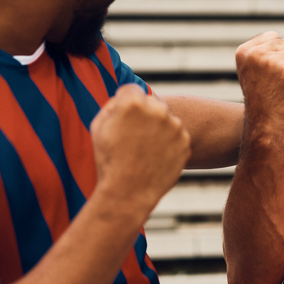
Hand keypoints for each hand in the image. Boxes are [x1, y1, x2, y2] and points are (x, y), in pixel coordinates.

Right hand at [91, 83, 191, 214]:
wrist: (128, 192)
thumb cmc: (108, 160)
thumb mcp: (98, 127)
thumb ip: (111, 105)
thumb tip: (122, 97)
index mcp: (133, 103)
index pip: (131, 90)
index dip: (124, 104)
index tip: (123, 118)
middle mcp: (158, 109)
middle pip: (151, 103)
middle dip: (144, 115)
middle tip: (134, 137)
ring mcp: (175, 126)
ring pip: (166, 119)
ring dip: (158, 129)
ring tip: (144, 150)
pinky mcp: (185, 141)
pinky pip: (176, 136)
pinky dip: (168, 144)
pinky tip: (155, 158)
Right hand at [235, 32, 283, 136]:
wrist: (264, 122)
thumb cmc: (261, 96)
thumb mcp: (250, 69)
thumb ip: (260, 51)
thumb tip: (279, 38)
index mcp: (245, 51)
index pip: (273, 36)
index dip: (277, 53)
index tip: (269, 71)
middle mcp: (257, 54)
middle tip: (277, 79)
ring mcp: (273, 62)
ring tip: (282, 84)